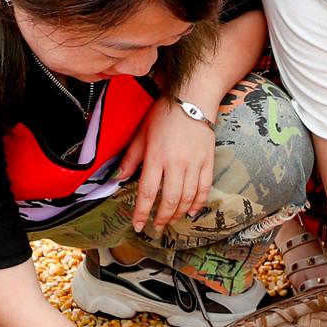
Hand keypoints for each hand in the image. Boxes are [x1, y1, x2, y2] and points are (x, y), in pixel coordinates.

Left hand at [128, 98, 216, 234]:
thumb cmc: (164, 114)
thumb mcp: (142, 133)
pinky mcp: (208, 162)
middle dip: (162, 217)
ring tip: (171, 220)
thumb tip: (118, 178)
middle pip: (169, 200)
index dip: (142, 212)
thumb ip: (131, 158)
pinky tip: (192, 212)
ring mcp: (194, 164)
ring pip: (187, 197)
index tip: (137, 225)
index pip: (147, 192)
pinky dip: (198, 203)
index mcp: (156, 157)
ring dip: (178, 213)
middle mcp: (176, 163)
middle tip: (156, 227)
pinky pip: (204, 188)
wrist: (193, 98)